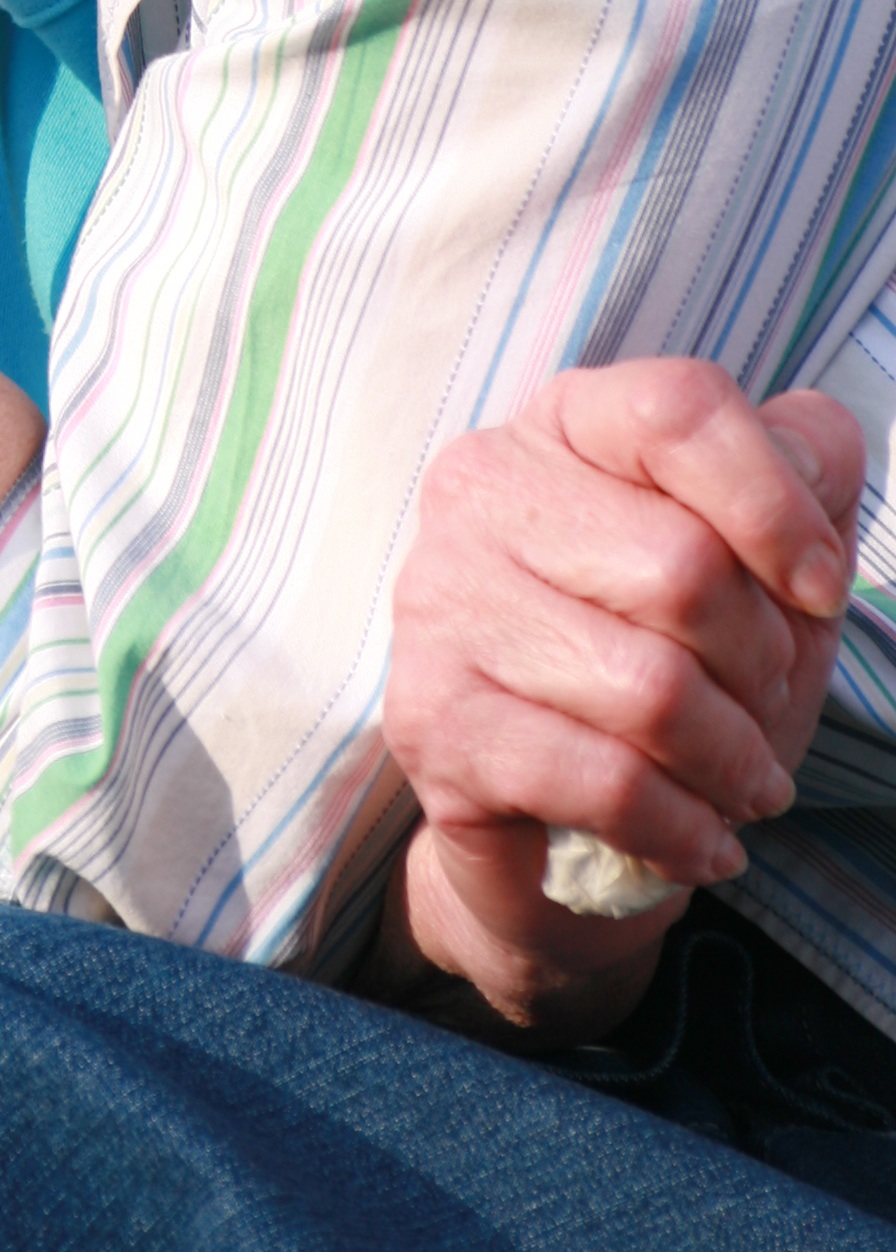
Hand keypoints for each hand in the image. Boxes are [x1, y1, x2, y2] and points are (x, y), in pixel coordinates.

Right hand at [376, 360, 862, 1035]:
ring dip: (731, 762)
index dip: (776, 504)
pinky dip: (682, 829)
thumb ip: (805, 471)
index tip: (818, 591)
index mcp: (564, 421)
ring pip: (651, 690)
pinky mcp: (433, 718)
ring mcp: (443, 601)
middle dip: (761, 667)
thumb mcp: (760, 553)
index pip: (678, 412)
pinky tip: (700, 839)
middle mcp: (482, 490)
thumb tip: (810, 462)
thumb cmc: (672, 653)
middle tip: (762, 709)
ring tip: (742, 782)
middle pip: (683, 568)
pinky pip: (604, 781)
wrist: (550, 805)